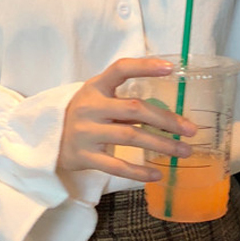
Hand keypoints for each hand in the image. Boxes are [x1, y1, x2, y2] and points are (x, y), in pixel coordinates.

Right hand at [59, 58, 196, 182]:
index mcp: (95, 86)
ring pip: (130, 137)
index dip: (145, 66)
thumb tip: (170, 111)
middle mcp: (90, 107)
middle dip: (166, 119)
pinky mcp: (85, 157)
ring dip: (161, 144)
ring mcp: (86, 132)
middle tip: (191, 130)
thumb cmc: (85, 115)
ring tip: (184, 151)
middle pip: (134, 109)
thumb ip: (124, 99)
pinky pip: (116, 165)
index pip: (121, 69)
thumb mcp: (98, 98)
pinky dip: (139, 171)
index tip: (171, 68)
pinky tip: (157, 174)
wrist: (48, 139)